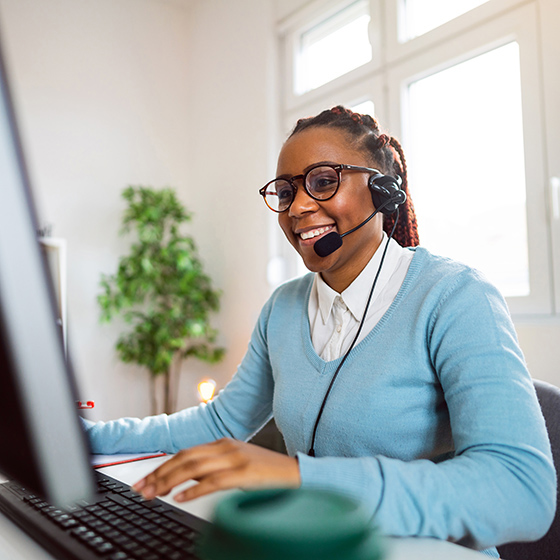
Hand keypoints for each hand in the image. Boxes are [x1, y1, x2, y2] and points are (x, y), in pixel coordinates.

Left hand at [132, 438, 300, 501]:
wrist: (296, 473)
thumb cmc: (266, 473)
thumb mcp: (236, 464)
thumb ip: (212, 468)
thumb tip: (184, 480)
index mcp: (223, 443)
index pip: (185, 453)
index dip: (162, 466)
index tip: (144, 481)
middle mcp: (226, 447)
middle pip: (185, 458)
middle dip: (159, 474)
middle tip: (141, 489)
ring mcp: (236, 458)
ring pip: (194, 467)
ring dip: (170, 481)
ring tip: (154, 494)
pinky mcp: (245, 473)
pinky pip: (214, 481)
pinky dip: (194, 490)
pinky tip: (180, 498)